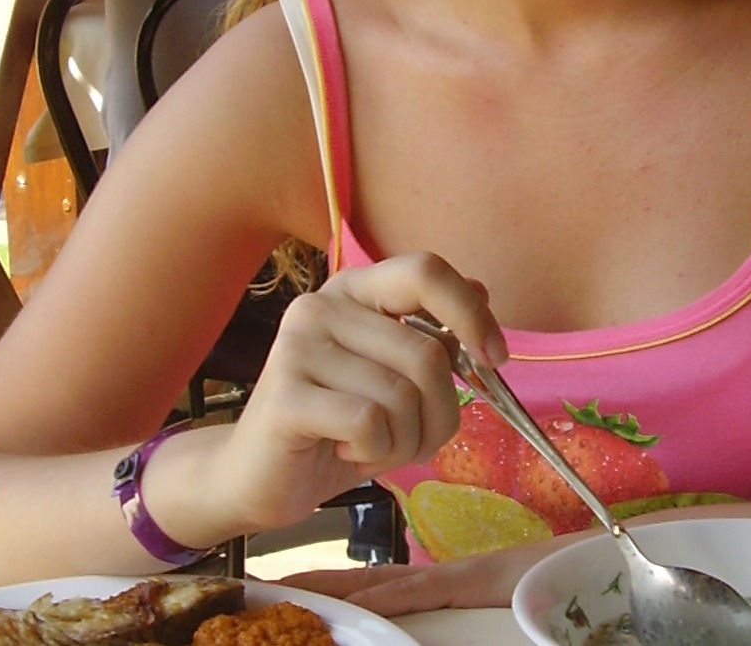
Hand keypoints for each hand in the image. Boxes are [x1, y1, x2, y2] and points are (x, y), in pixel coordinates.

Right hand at [212, 252, 505, 532]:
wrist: (256, 477)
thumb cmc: (335, 426)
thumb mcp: (393, 377)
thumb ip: (431, 334)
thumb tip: (481, 289)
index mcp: (355, 290)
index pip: (426, 271)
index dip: (471, 313)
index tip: (494, 357)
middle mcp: (323, 305)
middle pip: (427, 352)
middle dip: (439, 412)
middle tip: (414, 439)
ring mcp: (299, 346)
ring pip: (402, 395)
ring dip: (406, 441)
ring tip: (374, 446)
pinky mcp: (286, 396)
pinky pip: (371, 424)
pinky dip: (376, 452)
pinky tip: (347, 451)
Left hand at [284, 533, 568, 613]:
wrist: (603, 561)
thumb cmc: (566, 583)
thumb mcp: (509, 605)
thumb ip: (470, 615)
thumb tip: (427, 626)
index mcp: (454, 585)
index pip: (387, 588)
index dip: (342, 588)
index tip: (296, 589)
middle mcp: (449, 578)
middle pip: (375, 585)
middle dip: (326, 589)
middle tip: (274, 590)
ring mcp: (461, 579)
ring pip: (389, 588)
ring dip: (342, 593)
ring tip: (293, 592)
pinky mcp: (478, 582)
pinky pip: (426, 593)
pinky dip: (390, 597)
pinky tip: (359, 602)